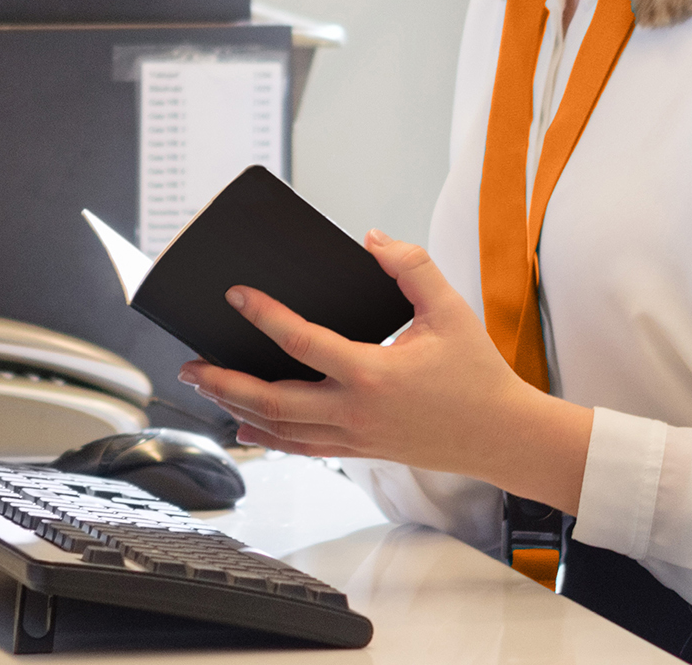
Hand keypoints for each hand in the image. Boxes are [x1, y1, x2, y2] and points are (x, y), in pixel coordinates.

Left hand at [178, 232, 592, 513]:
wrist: (499, 433)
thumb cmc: (476, 373)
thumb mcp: (450, 309)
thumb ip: (412, 268)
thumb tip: (372, 241)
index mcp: (373, 373)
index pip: (303, 341)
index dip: (265, 315)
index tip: (238, 294)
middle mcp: (355, 411)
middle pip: (272, 400)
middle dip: (225, 380)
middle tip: (192, 361)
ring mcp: (353, 437)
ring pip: (279, 428)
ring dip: (236, 407)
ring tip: (207, 385)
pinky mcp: (359, 450)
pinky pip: (301, 447)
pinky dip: (268, 436)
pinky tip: (247, 425)